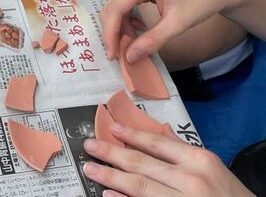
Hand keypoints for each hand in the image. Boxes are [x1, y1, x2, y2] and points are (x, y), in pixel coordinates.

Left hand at [83, 125, 253, 195]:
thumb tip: (161, 130)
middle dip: (112, 154)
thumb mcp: (212, 167)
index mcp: (199, 160)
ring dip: (111, 177)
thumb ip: (184, 150)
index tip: (112, 128)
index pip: (158, 144)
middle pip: (142, 164)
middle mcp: (190, 181)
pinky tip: (108, 195)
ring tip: (91, 169)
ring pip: (139, 187)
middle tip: (90, 146)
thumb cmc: (229, 196)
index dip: (132, 135)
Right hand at [102, 0, 241, 63]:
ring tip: (131, 44)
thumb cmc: (199, 2)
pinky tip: (137, 29)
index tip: (113, 57)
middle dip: (114, 32)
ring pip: (116, 5)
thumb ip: (153, 40)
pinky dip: (126, 18)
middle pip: (112, 7)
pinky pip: (124, 2)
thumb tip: (129, 58)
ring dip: (120, 27)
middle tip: (121, 55)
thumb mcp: (177, 24)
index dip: (110, 34)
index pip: (115, 10)